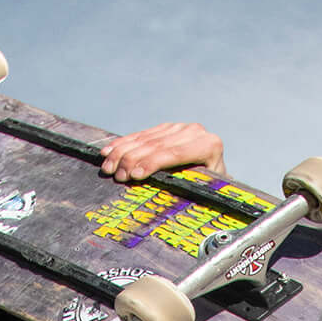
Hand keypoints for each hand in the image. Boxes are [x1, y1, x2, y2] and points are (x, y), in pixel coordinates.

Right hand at [98, 120, 226, 181]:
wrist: (213, 178)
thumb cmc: (209, 193)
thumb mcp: (203, 192)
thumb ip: (186, 186)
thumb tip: (158, 192)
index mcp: (208, 145)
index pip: (175, 153)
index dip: (152, 164)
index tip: (134, 176)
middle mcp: (195, 132)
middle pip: (157, 145)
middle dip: (133, 159)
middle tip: (116, 176)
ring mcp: (180, 127)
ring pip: (146, 139)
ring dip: (123, 153)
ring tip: (108, 167)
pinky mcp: (167, 128)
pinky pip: (142, 135)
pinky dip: (123, 144)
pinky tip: (108, 151)